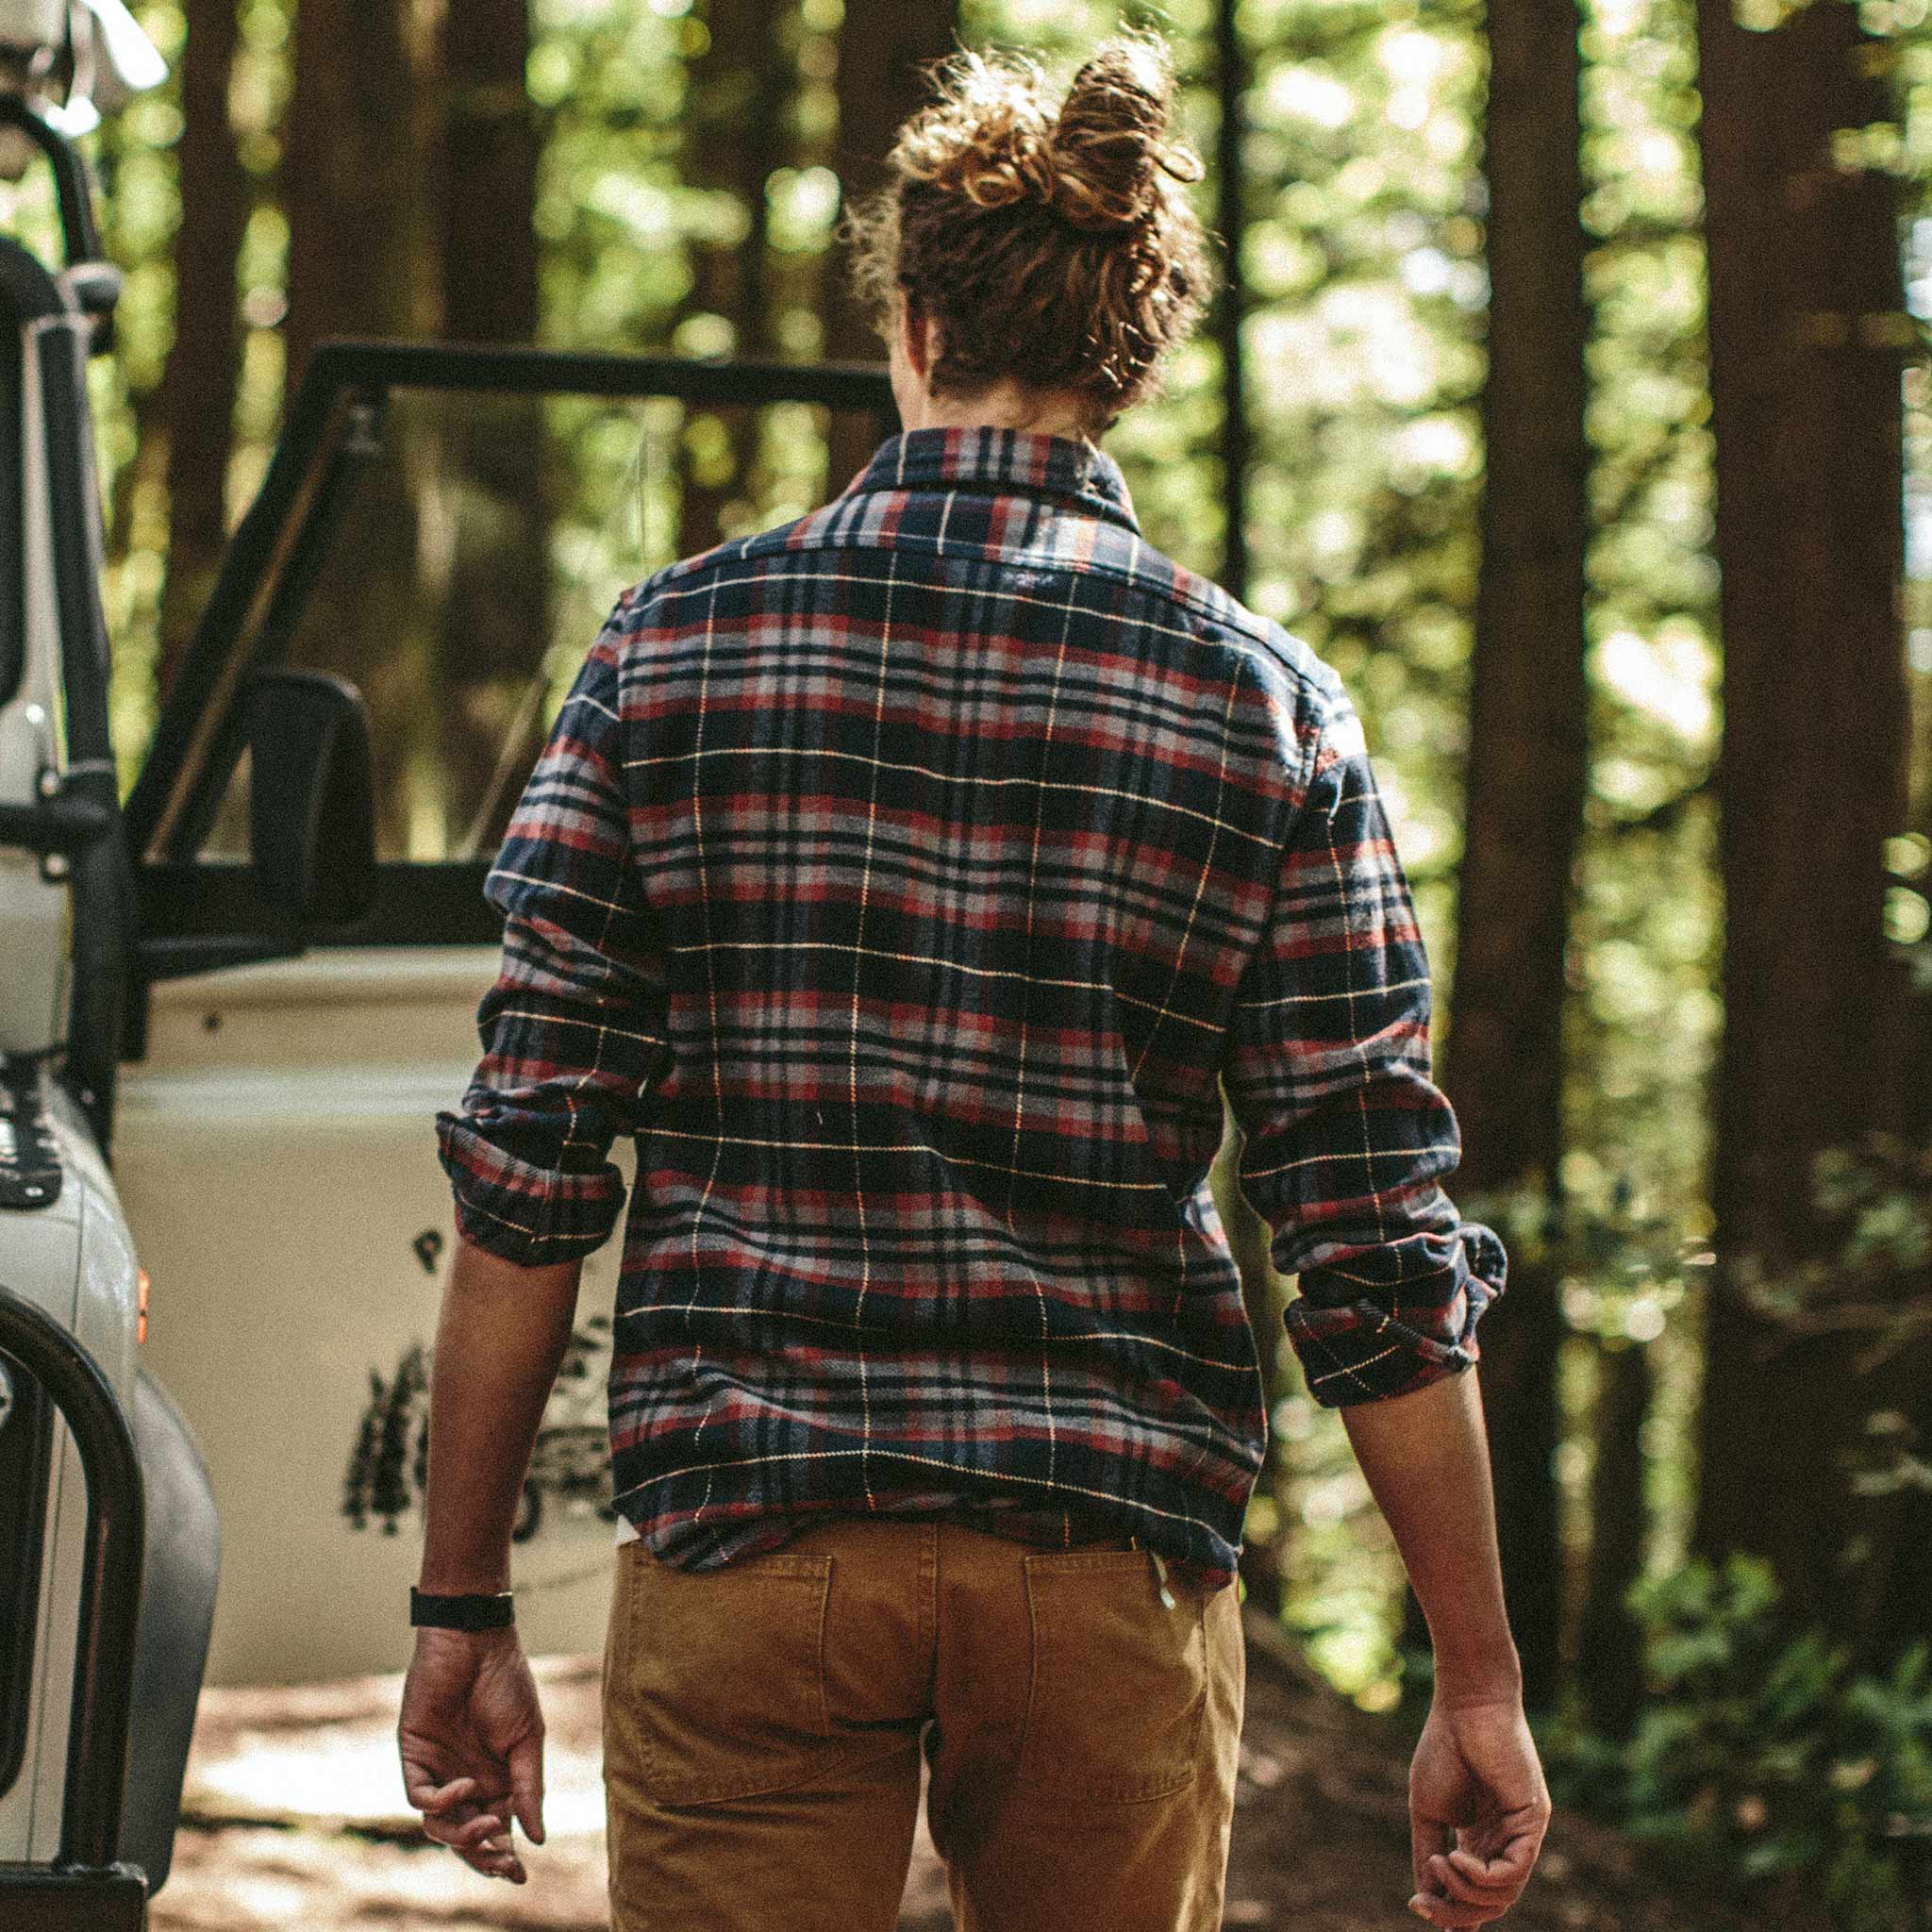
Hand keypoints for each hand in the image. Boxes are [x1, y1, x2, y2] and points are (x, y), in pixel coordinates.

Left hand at [398, 1625, 546, 1883]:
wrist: (476, 1642)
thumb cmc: (507, 1683)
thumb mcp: (528, 1738)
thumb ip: (530, 1787)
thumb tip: (538, 1838)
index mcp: (497, 1779)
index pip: (497, 1830)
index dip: (504, 1855)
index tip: (519, 1875)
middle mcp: (466, 1782)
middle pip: (467, 1837)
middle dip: (483, 1856)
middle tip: (503, 1864)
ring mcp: (439, 1771)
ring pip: (441, 1826)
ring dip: (463, 1834)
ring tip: (486, 1823)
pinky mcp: (415, 1759)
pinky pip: (420, 1798)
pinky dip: (442, 1801)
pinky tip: (467, 1785)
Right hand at [1406, 1690, 1549, 1928]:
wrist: (1464, 1708)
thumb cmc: (1443, 1749)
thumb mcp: (1427, 1811)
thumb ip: (1427, 1854)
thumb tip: (1424, 1899)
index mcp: (1481, 1839)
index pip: (1476, 1892)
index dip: (1455, 1913)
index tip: (1422, 1913)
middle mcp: (1505, 1841)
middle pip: (1489, 1903)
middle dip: (1454, 1912)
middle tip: (1422, 1906)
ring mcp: (1522, 1833)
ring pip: (1503, 1895)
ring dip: (1465, 1891)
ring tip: (1440, 1863)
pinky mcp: (1532, 1821)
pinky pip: (1514, 1869)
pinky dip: (1483, 1875)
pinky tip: (1457, 1856)